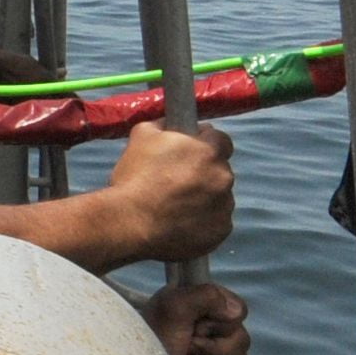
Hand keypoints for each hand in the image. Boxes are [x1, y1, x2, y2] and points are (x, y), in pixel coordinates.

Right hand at [103, 119, 234, 260]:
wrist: (130, 223)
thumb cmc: (135, 177)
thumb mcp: (142, 136)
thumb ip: (163, 124)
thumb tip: (170, 123)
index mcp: (209, 151)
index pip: (221, 140)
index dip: (205, 144)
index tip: (191, 153)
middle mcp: (224, 177)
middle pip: (220, 170)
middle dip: (204, 173)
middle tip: (178, 182)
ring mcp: (224, 206)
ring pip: (219, 197)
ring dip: (205, 198)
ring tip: (177, 206)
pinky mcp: (220, 231)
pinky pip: (216, 222)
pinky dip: (204, 222)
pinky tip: (182, 223)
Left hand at [144, 277, 250, 354]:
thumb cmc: (148, 337)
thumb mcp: (172, 308)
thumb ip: (205, 296)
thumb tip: (236, 313)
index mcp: (207, 305)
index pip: (239, 311)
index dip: (220, 323)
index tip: (195, 326)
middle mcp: (214, 328)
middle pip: (243, 340)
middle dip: (212, 350)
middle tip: (187, 348)